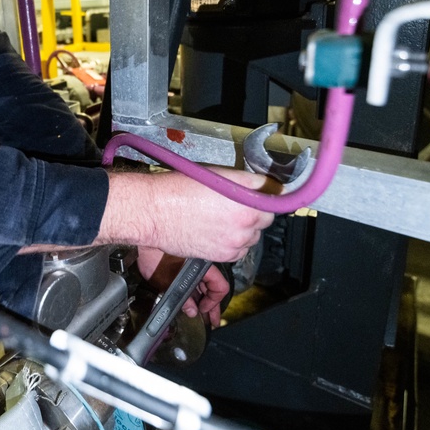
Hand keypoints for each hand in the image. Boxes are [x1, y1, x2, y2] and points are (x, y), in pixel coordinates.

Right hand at [99, 167, 279, 263]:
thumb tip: (264, 186)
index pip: (275, 195)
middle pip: (266, 218)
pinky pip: (240, 250)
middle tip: (235, 205)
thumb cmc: (178, 189)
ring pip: (253, 236)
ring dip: (244, 229)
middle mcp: (247, 221)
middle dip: (255, 211)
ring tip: (222, 220)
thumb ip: (246, 182)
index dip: (266, 193)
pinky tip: (217, 232)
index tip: (261, 193)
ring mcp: (236, 240)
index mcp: (248, 197)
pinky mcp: (224, 255)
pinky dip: (233, 243)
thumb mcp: (217, 174)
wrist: (154, 212)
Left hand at [136, 247, 228, 326]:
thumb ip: (184, 299)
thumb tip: (193, 311)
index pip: (220, 287)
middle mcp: (201, 267)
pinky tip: (191, 303)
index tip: (203, 310)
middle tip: (212, 320)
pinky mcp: (185, 267)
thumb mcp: (169, 283)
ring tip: (202, 315)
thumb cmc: (156, 257)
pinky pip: (194, 282)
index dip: (213, 302)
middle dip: (212, 305)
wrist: (146, 244)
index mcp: (203, 268)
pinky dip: (194, 293)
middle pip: (213, 288)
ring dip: (202, 300)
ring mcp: (193, 267)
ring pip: (204, 286)